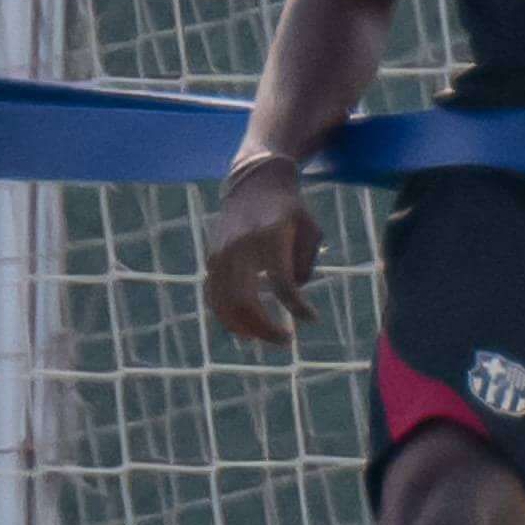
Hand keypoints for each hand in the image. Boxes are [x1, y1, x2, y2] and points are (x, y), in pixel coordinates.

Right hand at [203, 163, 321, 347]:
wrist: (255, 183)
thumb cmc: (290, 209)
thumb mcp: (311, 229)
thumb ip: (306, 264)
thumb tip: (293, 294)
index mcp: (271, 238)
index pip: (283, 284)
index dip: (298, 307)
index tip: (313, 318)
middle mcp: (241, 247)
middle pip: (246, 301)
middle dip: (265, 328)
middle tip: (285, 341)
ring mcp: (221, 253)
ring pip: (224, 303)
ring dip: (244, 327)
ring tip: (261, 338)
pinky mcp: (211, 257)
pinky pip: (213, 295)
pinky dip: (225, 315)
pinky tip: (242, 327)